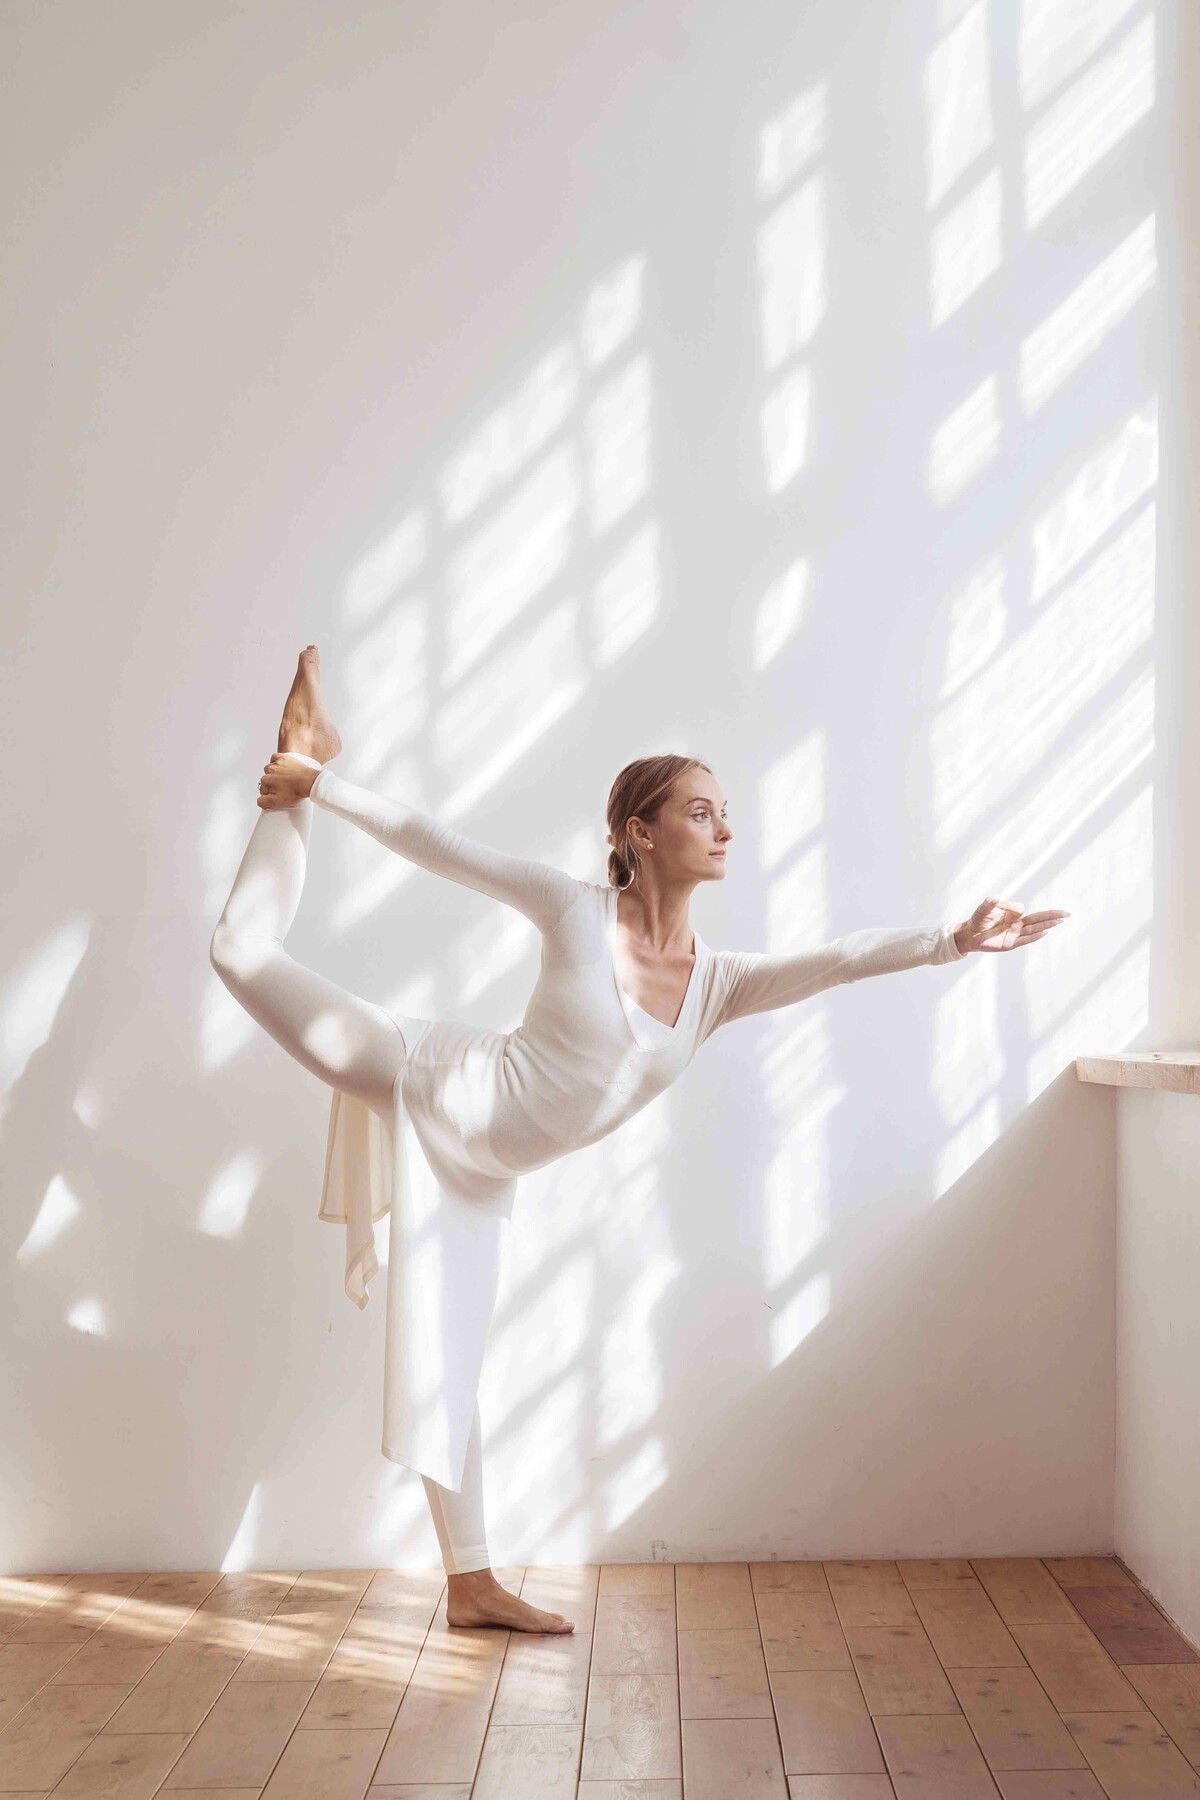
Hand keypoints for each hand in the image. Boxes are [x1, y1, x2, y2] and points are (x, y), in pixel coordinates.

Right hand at [256, 752, 318, 809]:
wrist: (309, 782)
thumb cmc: (296, 791)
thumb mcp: (277, 802)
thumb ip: (263, 802)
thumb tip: (259, 800)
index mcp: (266, 781)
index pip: (263, 789)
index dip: (271, 793)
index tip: (279, 794)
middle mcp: (269, 770)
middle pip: (266, 779)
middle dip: (273, 784)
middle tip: (284, 787)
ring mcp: (276, 763)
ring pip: (270, 769)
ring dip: (275, 773)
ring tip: (285, 779)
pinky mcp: (283, 757)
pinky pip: (274, 758)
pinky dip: (276, 762)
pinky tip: (282, 768)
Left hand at [954, 897, 1069, 953]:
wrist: (969, 935)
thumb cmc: (977, 920)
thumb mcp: (983, 909)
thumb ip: (990, 903)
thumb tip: (997, 899)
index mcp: (1012, 914)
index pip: (1020, 908)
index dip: (1011, 906)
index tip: (998, 904)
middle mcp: (1016, 924)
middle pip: (1038, 919)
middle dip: (1052, 915)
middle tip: (1067, 913)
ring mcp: (1015, 934)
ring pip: (1034, 929)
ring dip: (1047, 925)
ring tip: (1060, 921)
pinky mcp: (1010, 944)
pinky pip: (1025, 940)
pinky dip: (1034, 936)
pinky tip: (1045, 933)